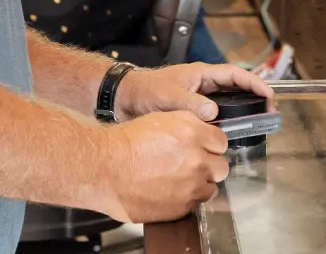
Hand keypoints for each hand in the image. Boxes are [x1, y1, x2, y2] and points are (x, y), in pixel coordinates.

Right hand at [100, 110, 229, 222]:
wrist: (103, 169)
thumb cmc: (126, 144)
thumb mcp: (162, 119)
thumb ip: (190, 125)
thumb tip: (205, 131)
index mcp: (193, 135)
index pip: (222, 142)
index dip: (211, 145)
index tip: (205, 148)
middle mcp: (196, 161)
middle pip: (221, 167)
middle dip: (210, 165)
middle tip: (193, 164)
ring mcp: (190, 186)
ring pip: (211, 188)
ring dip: (200, 184)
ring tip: (179, 180)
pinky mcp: (181, 207)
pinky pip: (194, 204)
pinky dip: (185, 199)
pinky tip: (169, 191)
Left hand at [118, 62, 274, 121]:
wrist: (124, 99)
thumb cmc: (145, 91)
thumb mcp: (168, 96)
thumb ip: (191, 103)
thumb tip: (213, 112)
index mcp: (201, 74)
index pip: (235, 75)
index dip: (254, 82)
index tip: (268, 93)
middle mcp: (203, 85)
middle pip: (236, 88)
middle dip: (254, 97)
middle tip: (268, 111)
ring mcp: (199, 98)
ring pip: (227, 103)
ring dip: (241, 111)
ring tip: (256, 123)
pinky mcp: (192, 112)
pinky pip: (215, 116)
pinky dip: (225, 122)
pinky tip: (230, 134)